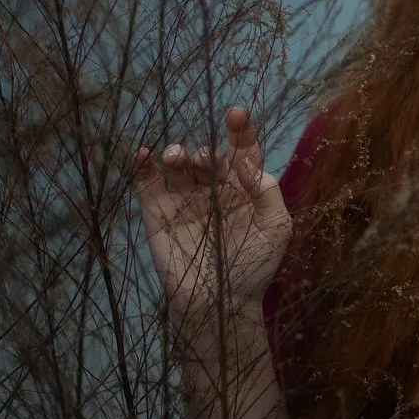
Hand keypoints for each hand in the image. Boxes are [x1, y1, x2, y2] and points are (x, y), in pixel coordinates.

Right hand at [130, 105, 291, 335]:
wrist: (221, 304)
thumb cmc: (254, 268)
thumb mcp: (276, 228)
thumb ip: (268, 191)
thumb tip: (247, 164)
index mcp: (243, 190)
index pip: (241, 152)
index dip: (239, 131)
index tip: (235, 114)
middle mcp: (214, 190)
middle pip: (208, 157)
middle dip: (207, 153)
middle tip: (207, 163)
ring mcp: (184, 200)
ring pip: (178, 165)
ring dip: (178, 153)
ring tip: (179, 158)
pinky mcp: (158, 213)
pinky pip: (147, 183)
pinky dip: (142, 165)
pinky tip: (143, 153)